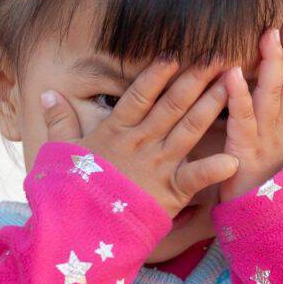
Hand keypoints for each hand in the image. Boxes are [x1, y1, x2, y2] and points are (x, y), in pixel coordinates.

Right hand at [41, 59, 238, 217]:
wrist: (79, 231)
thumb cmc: (71, 192)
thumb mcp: (62, 152)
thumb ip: (59, 121)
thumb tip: (48, 94)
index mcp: (116, 132)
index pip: (139, 96)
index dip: (156, 74)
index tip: (174, 52)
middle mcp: (141, 144)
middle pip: (172, 105)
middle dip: (195, 79)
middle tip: (217, 56)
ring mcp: (158, 167)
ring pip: (189, 130)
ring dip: (210, 106)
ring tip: (231, 85)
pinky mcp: (170, 193)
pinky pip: (194, 178)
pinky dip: (213, 169)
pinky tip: (233, 158)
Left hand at [219, 16, 282, 201]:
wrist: (261, 231)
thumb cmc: (254, 193)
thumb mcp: (261, 156)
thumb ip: (259, 130)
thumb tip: (251, 105)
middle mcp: (279, 132)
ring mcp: (266, 143)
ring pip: (273, 97)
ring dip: (271, 64)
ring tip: (267, 35)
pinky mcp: (246, 155)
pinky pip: (244, 122)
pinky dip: (239, 96)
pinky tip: (232, 74)